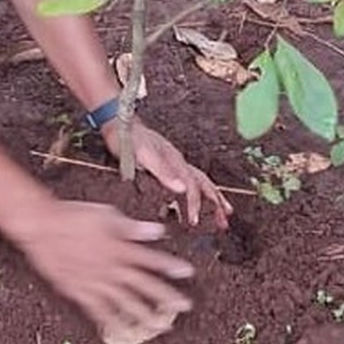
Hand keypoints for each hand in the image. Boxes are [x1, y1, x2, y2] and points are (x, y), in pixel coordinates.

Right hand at [15, 200, 193, 336]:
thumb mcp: (107, 215)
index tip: (187, 274)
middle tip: (183, 307)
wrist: (42, 227)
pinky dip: (110, 321)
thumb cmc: (73, 217)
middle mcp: (111, 269)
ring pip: (124, 303)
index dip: (170, 267)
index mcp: (119, 248)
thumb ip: (133, 227)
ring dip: (143, 314)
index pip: (151, 259)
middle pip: (143, 286)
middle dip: (165, 297)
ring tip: (158, 327)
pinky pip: (98, 310)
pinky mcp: (79, 291)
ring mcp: (95, 282)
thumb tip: (158, 231)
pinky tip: (121, 331)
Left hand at [103, 118, 232, 229]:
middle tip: (224, 220)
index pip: (192, 186)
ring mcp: (174, 163)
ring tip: (221, 213)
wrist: (119, 122)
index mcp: (175, 160)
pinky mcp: (167, 165)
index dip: (195, 204)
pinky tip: (190, 202)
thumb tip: (182, 188)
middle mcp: (178, 162)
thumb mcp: (144, 155)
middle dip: (216, 202)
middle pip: (204, 183)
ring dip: (211, 198)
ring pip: (198, 182)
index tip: (195, 221)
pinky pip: (187, 181)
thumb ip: (162, 171)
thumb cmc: (129, 137)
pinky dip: (195, 193)